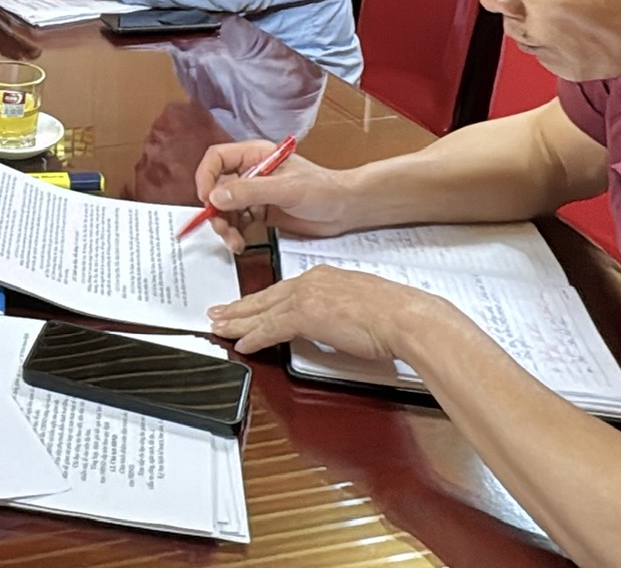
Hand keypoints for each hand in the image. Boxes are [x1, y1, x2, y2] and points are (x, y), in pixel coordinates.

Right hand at [191, 142, 362, 249]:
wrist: (345, 209)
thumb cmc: (323, 189)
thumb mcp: (285, 188)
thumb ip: (250, 191)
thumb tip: (217, 197)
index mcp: (255, 155)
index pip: (217, 159)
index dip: (206, 177)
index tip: (208, 199)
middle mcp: (250, 173)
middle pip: (216, 187)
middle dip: (215, 210)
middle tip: (223, 228)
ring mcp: (254, 194)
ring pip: (224, 208)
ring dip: (224, 226)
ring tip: (234, 241)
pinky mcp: (260, 213)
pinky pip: (237, 222)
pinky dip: (234, 234)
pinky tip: (241, 243)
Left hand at [207, 263, 444, 358]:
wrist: (403, 317)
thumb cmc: (392, 314)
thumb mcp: (357, 303)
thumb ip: (336, 309)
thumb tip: (329, 322)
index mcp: (322, 276)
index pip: (281, 290)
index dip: (259, 300)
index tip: (244, 306)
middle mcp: (310, 282)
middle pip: (264, 298)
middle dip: (238, 308)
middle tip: (217, 315)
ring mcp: (307, 297)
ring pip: (262, 311)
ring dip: (238, 322)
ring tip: (218, 328)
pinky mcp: (307, 316)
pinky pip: (271, 329)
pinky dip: (255, 337)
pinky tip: (242, 343)